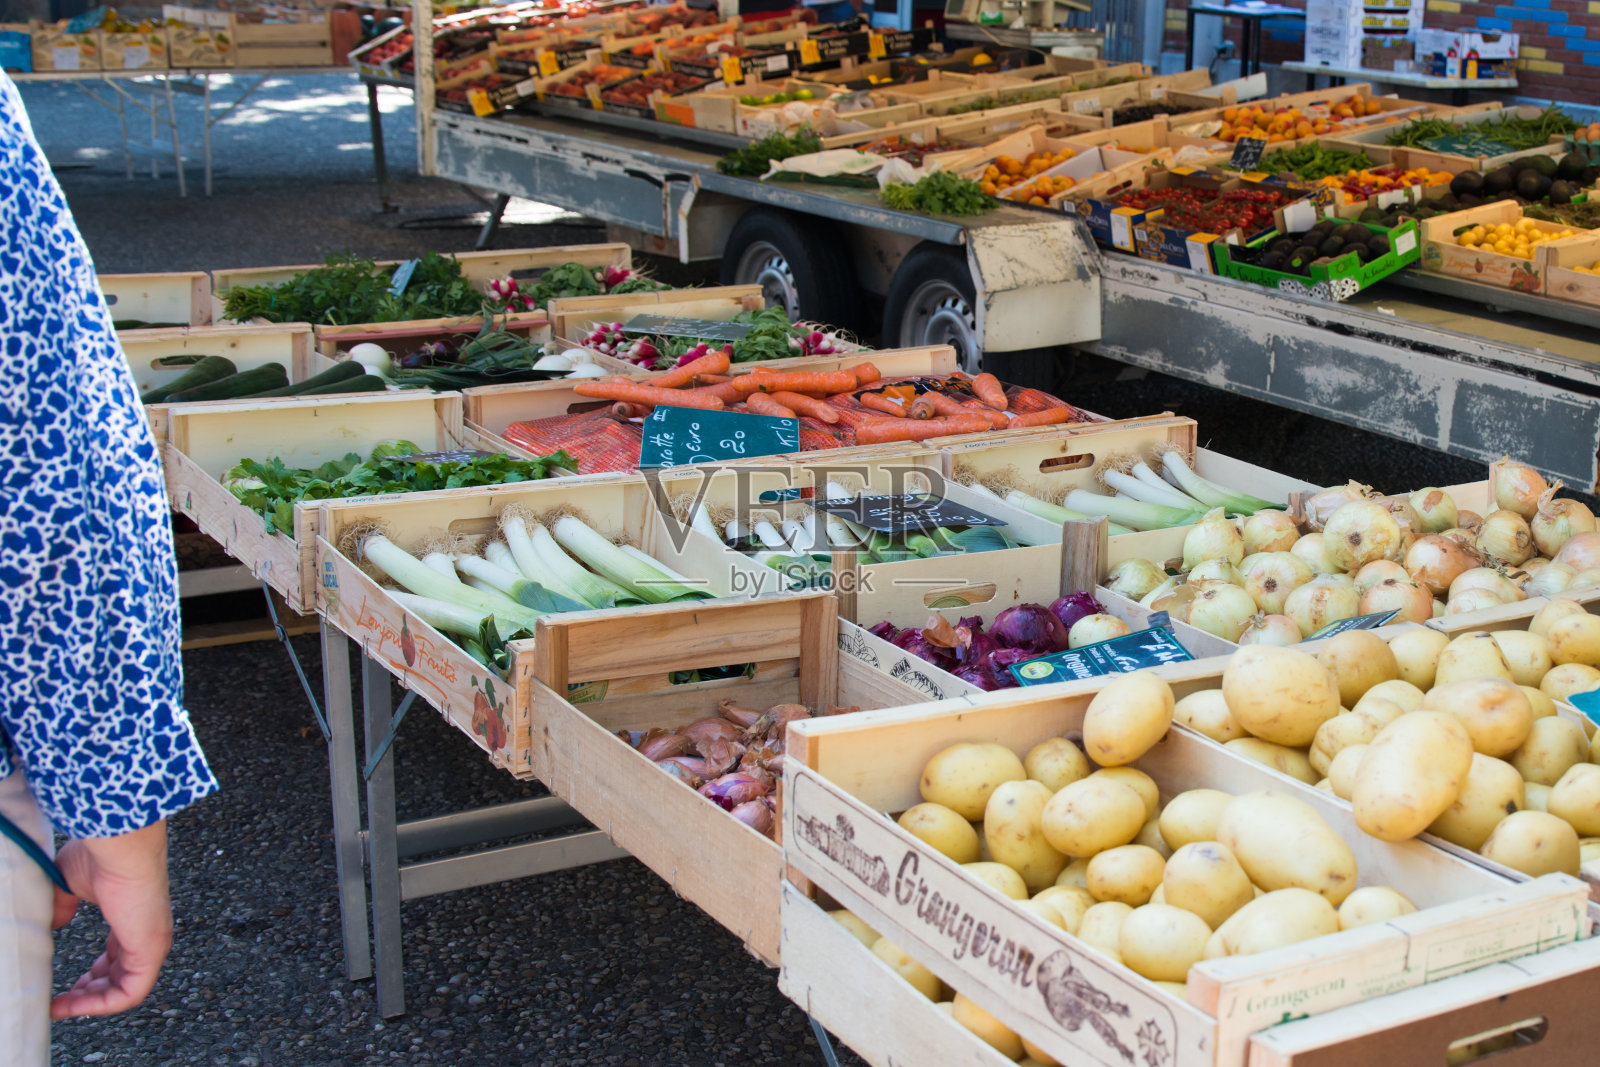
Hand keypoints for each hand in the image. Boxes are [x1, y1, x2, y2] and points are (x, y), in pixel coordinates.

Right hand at [49, 820, 172, 1019]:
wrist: (121, 847)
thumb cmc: (103, 856)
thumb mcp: (71, 885)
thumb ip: (63, 906)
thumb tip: (54, 924)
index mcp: (133, 917)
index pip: (118, 957)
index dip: (93, 976)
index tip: (67, 988)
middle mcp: (146, 932)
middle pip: (121, 976)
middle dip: (90, 994)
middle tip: (61, 1002)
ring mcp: (153, 942)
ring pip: (127, 989)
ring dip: (93, 1003)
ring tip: (63, 1007)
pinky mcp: (152, 949)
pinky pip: (132, 992)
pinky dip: (104, 1005)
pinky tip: (76, 1006)